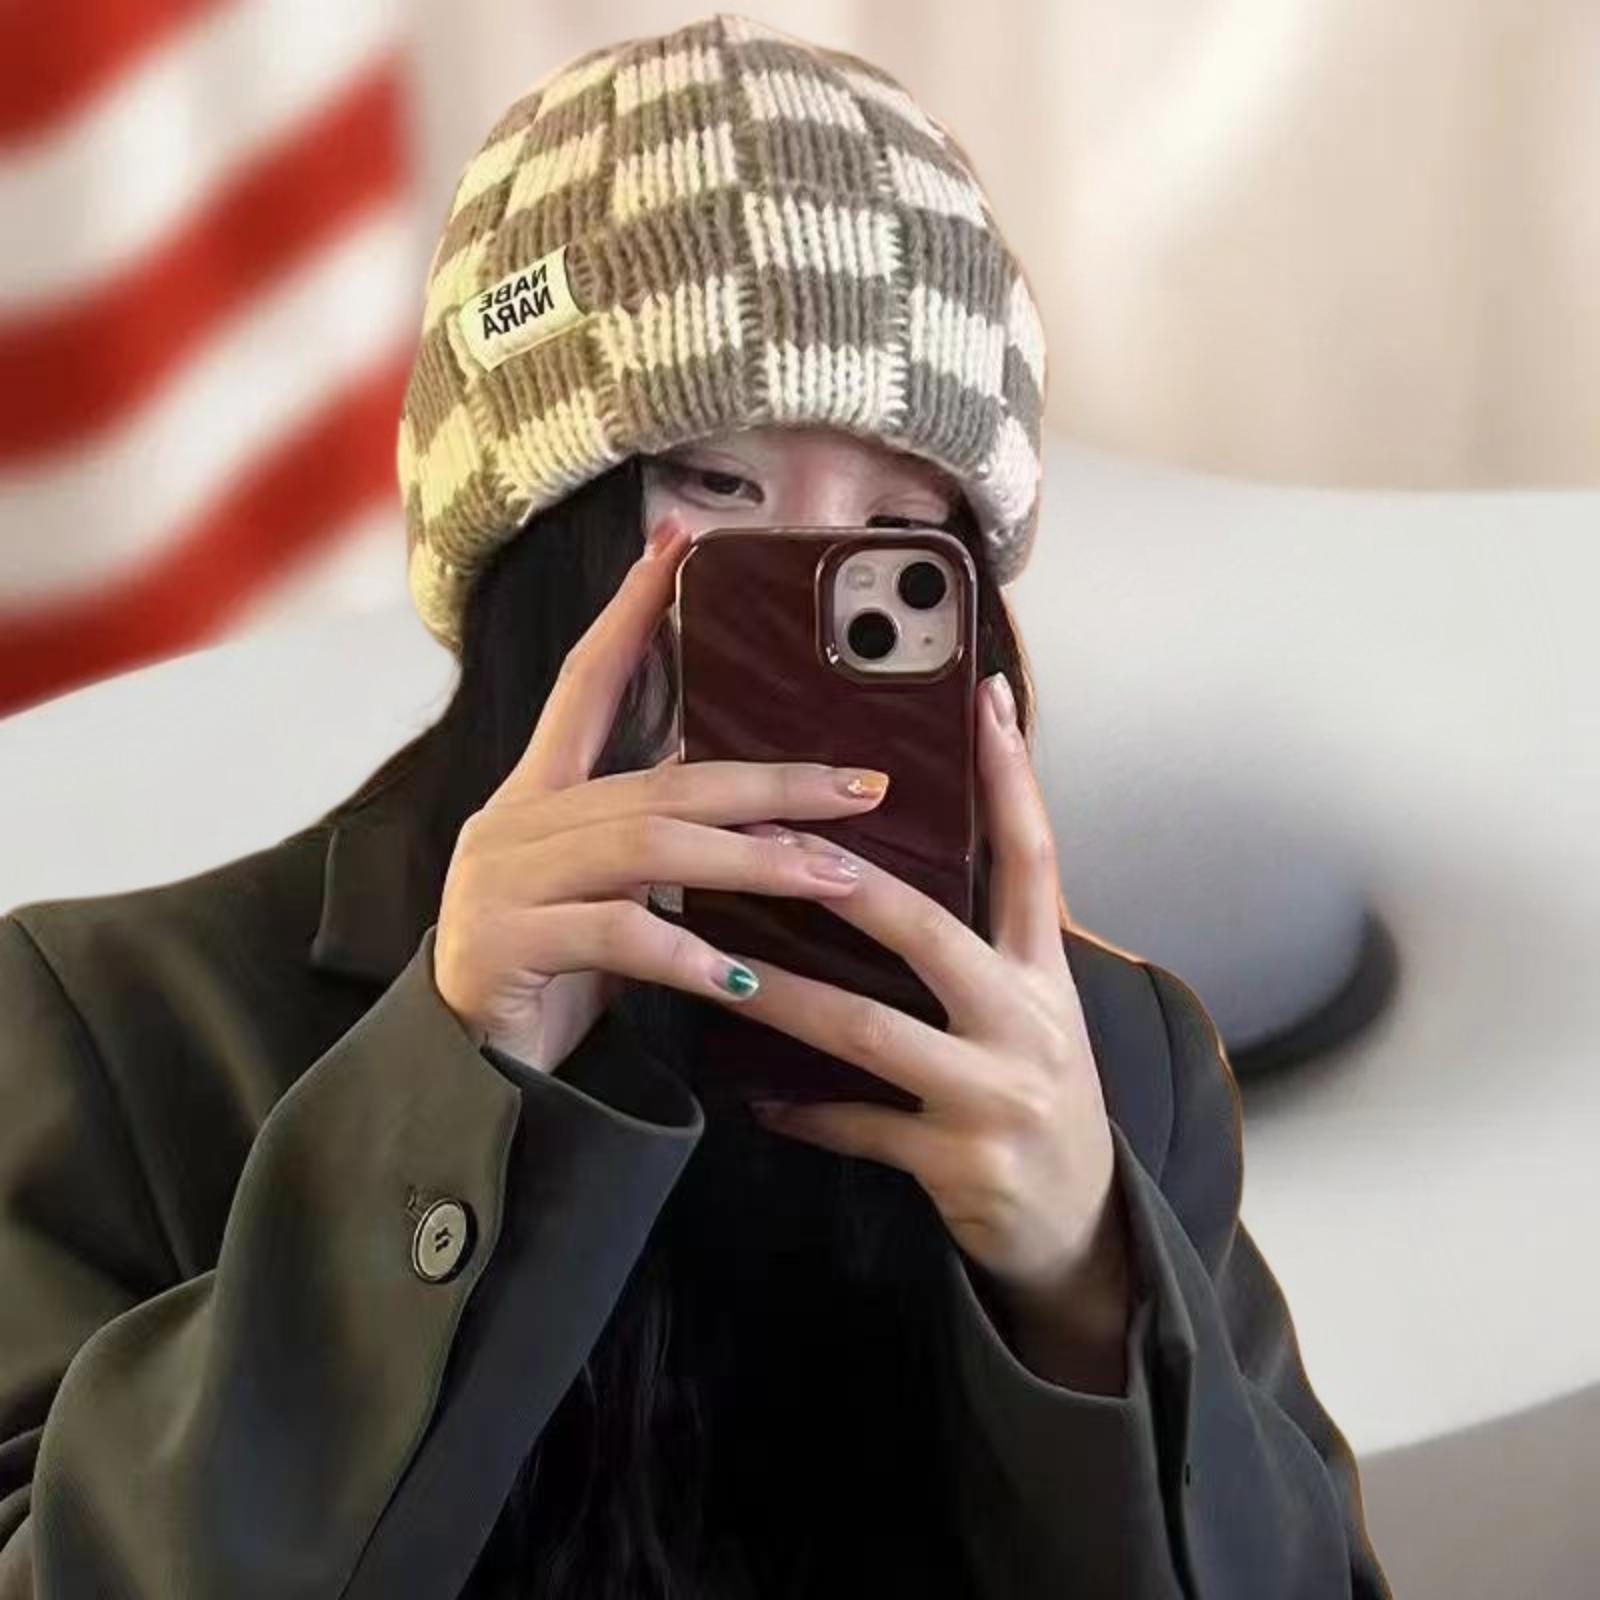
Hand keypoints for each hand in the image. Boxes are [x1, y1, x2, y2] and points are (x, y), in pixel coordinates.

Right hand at [432, 512, 890, 1070]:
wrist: (467, 1067)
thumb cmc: (552, 972)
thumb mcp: (606, 894)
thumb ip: (658, 844)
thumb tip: (763, 809)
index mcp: (537, 797)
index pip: (587, 683)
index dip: (631, 612)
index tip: (676, 544)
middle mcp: (514, 823)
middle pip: (659, 781)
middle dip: (770, 781)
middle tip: (861, 788)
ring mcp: (502, 881)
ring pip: (647, 848)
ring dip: (751, 861)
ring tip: (833, 876)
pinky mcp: (504, 945)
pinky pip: (615, 937)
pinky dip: (685, 954)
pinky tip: (740, 976)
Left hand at [724, 671, 1132, 1363]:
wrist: (1080, 1228)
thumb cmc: (1035, 1095)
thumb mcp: (1029, 1010)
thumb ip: (978, 942)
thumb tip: (886, 864)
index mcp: (1045, 972)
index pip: (1034, 855)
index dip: (1011, 776)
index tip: (985, 697)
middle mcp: (1031, 1022)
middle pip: (932, 932)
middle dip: (848, 883)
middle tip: (769, 835)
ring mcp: (998, 1095)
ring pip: (873, 1031)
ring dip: (785, 996)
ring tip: (715, 966)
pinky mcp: (962, 1165)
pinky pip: (861, 1129)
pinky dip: (804, 1111)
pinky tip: (752, 1094)